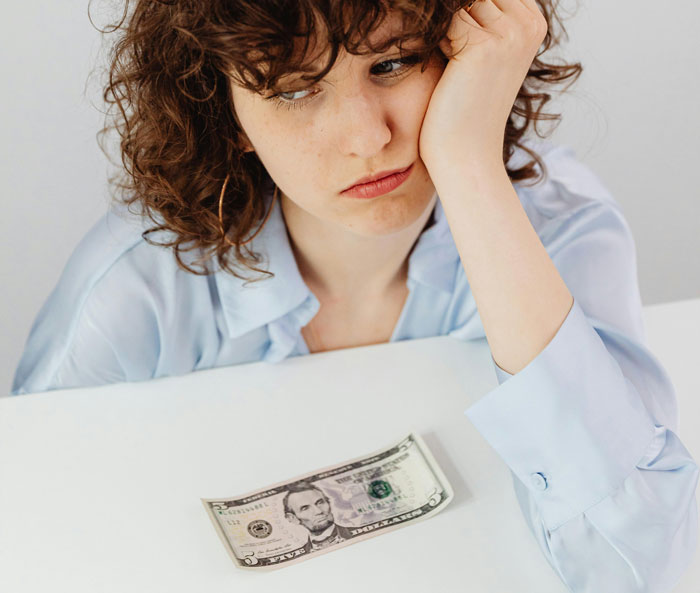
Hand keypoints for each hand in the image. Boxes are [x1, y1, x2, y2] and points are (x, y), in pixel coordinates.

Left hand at [419, 0, 546, 174]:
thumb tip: (453, 3)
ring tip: (455, 66)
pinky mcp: (483, 47)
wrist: (466, 153)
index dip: (468, 16)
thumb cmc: (467, 107)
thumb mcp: (481, 53)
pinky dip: (438, 41)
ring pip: (461, 4)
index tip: (467, 51)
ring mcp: (510, 34)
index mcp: (533, 23)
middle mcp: (528, 25)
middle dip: (457, 20)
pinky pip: (447, 20)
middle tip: (460, 61)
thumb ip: (478, 17)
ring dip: (447, 30)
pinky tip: (448, 70)